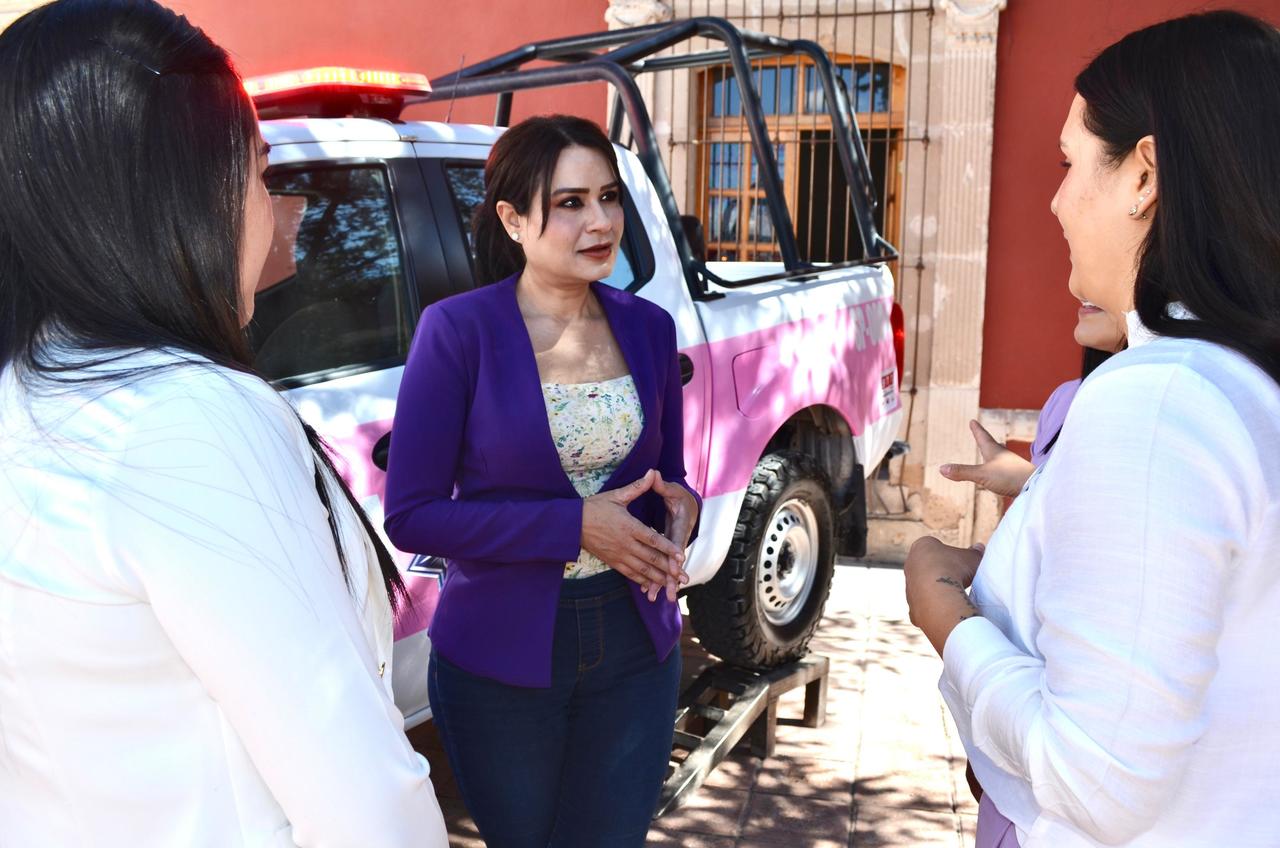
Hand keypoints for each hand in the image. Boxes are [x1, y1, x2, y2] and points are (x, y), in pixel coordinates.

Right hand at [582, 470, 686, 601]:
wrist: (571, 524)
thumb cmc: (595, 507)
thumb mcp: (616, 495)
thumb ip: (637, 487)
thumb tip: (652, 473)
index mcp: (629, 526)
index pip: (653, 539)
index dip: (668, 548)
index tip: (681, 555)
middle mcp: (625, 543)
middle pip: (651, 558)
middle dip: (669, 568)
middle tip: (683, 577)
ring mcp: (619, 554)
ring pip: (642, 569)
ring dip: (658, 578)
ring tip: (672, 585)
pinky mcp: (612, 561)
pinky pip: (629, 573)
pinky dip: (642, 580)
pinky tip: (651, 584)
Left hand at [643, 474, 698, 601]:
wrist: (689, 506)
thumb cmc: (680, 498)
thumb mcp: (672, 490)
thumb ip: (661, 485)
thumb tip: (654, 473)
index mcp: (680, 526)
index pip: (676, 541)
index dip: (675, 553)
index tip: (677, 565)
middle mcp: (678, 540)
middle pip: (674, 561)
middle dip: (672, 577)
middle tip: (671, 593)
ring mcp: (673, 549)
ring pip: (669, 568)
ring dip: (664, 583)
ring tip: (657, 598)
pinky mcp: (668, 554)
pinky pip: (662, 568)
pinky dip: (657, 579)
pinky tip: (649, 591)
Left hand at [903, 536, 984, 655]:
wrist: (939, 596)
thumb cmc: (956, 571)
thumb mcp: (972, 558)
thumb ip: (975, 553)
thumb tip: (979, 547)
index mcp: (922, 547)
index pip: (935, 548)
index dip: (949, 555)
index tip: (961, 563)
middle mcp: (910, 565)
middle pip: (927, 567)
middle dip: (941, 572)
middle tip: (958, 579)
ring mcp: (908, 587)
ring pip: (924, 589)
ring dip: (937, 592)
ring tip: (954, 597)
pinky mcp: (912, 607)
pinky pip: (925, 608)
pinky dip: (935, 610)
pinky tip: (947, 611)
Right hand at [940, 420, 1034, 497]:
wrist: (1036, 486)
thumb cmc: (1009, 477)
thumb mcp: (982, 475)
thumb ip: (963, 472)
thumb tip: (941, 468)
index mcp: (994, 451)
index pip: (983, 437)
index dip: (976, 429)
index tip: (972, 421)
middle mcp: (1004, 456)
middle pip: (993, 445)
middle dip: (985, 440)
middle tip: (981, 434)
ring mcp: (1012, 466)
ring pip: (1000, 457)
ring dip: (993, 454)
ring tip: (991, 454)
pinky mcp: (1017, 476)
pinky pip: (1005, 469)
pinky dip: (1000, 468)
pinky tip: (1001, 474)